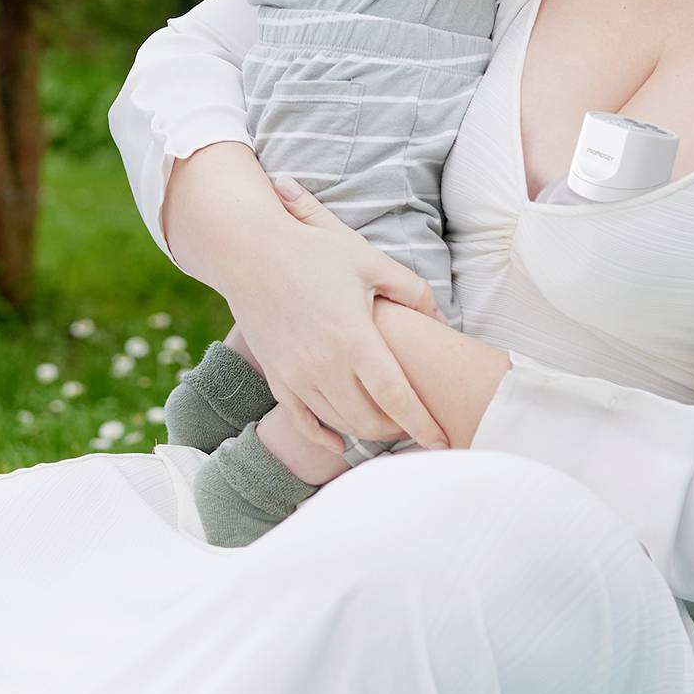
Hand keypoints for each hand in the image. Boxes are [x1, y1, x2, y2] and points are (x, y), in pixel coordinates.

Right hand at [227, 176, 452, 452]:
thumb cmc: (314, 252)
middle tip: (418, 423)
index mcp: (354, 338)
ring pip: (340, 424)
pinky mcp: (277, 378)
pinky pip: (303, 422)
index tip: (442, 442)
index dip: (422, 424)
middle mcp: (324, 366)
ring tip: (389, 425)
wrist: (249, 251)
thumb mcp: (371, 262)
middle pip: (370, 420)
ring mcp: (297, 376)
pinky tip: (340, 443)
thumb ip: (414, 292)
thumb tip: (443, 321)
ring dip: (368, 431)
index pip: (395, 397)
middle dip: (399, 429)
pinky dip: (325, 437)